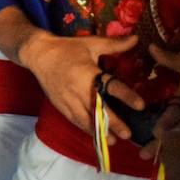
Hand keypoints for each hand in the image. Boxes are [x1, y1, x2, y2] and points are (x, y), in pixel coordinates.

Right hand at [20, 29, 143, 141]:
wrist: (38, 54)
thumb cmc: (67, 48)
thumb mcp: (91, 44)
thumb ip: (114, 44)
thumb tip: (137, 38)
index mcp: (88, 73)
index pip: (111, 86)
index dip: (126, 96)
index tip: (140, 106)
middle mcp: (79, 90)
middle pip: (99, 109)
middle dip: (113, 123)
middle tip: (128, 134)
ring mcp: (68, 100)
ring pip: (86, 119)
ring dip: (99, 131)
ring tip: (113, 141)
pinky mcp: (61, 105)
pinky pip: (75, 120)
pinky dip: (86, 129)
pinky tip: (95, 136)